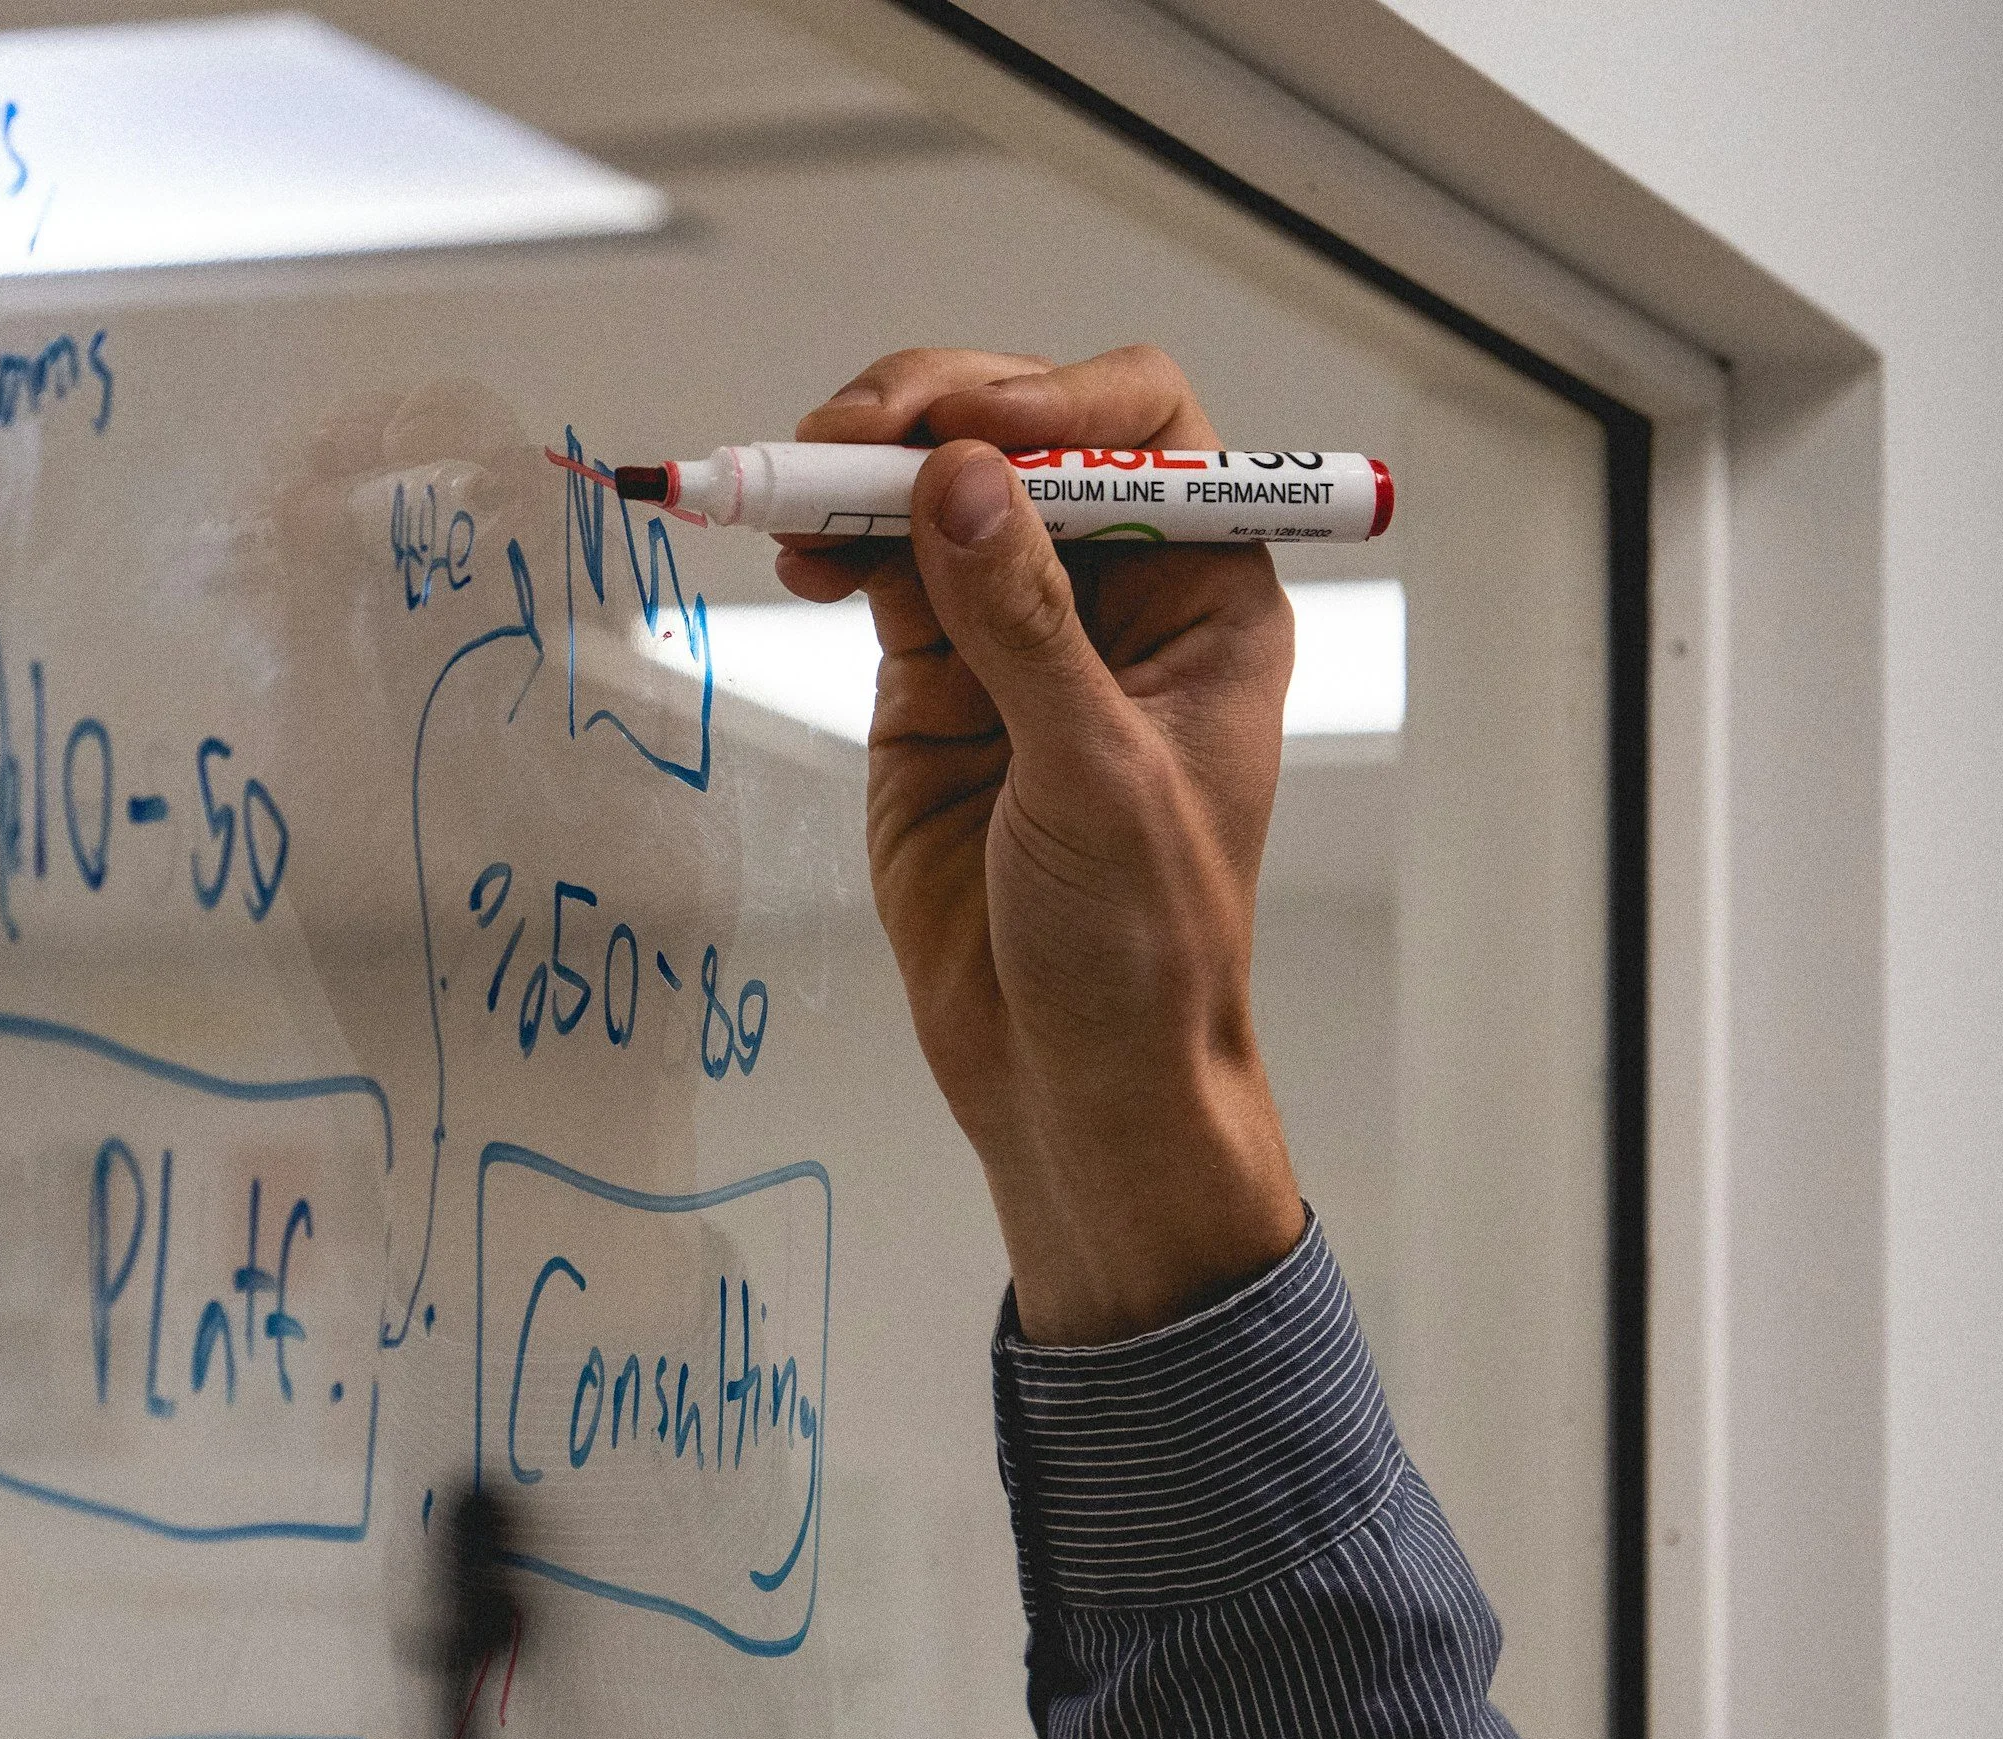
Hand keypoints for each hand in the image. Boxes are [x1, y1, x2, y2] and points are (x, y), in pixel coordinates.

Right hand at [776, 346, 1305, 1345]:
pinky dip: (834, 547)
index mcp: (1206, 597)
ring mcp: (1017, 635)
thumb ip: (1026, 627)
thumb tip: (964, 481)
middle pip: (1022, 438)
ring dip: (864, 479)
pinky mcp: (937, 685)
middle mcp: (1115, 597)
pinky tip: (800, 557)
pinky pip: (880, 574)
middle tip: (842, 440)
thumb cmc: (1139, 950)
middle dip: (930, 421)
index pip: (1142, 428)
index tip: (959, 427)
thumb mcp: (1096, 780)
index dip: (1052, 398)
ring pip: (936, 496)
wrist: (1071, 1077)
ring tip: (796, 497)